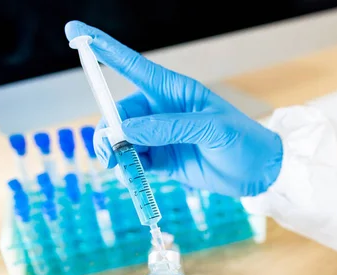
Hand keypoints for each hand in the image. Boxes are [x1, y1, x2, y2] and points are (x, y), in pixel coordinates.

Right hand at [65, 21, 282, 197]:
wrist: (260, 173)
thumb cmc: (243, 140)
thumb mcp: (211, 129)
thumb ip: (169, 128)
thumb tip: (127, 132)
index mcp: (175, 91)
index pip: (133, 66)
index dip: (104, 49)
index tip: (76, 34)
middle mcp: (163, 111)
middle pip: (121, 113)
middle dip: (109, 130)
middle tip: (110, 152)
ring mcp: (162, 136)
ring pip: (125, 140)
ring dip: (117, 154)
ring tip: (123, 170)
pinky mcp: (165, 161)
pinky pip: (137, 162)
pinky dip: (129, 169)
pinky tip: (132, 177)